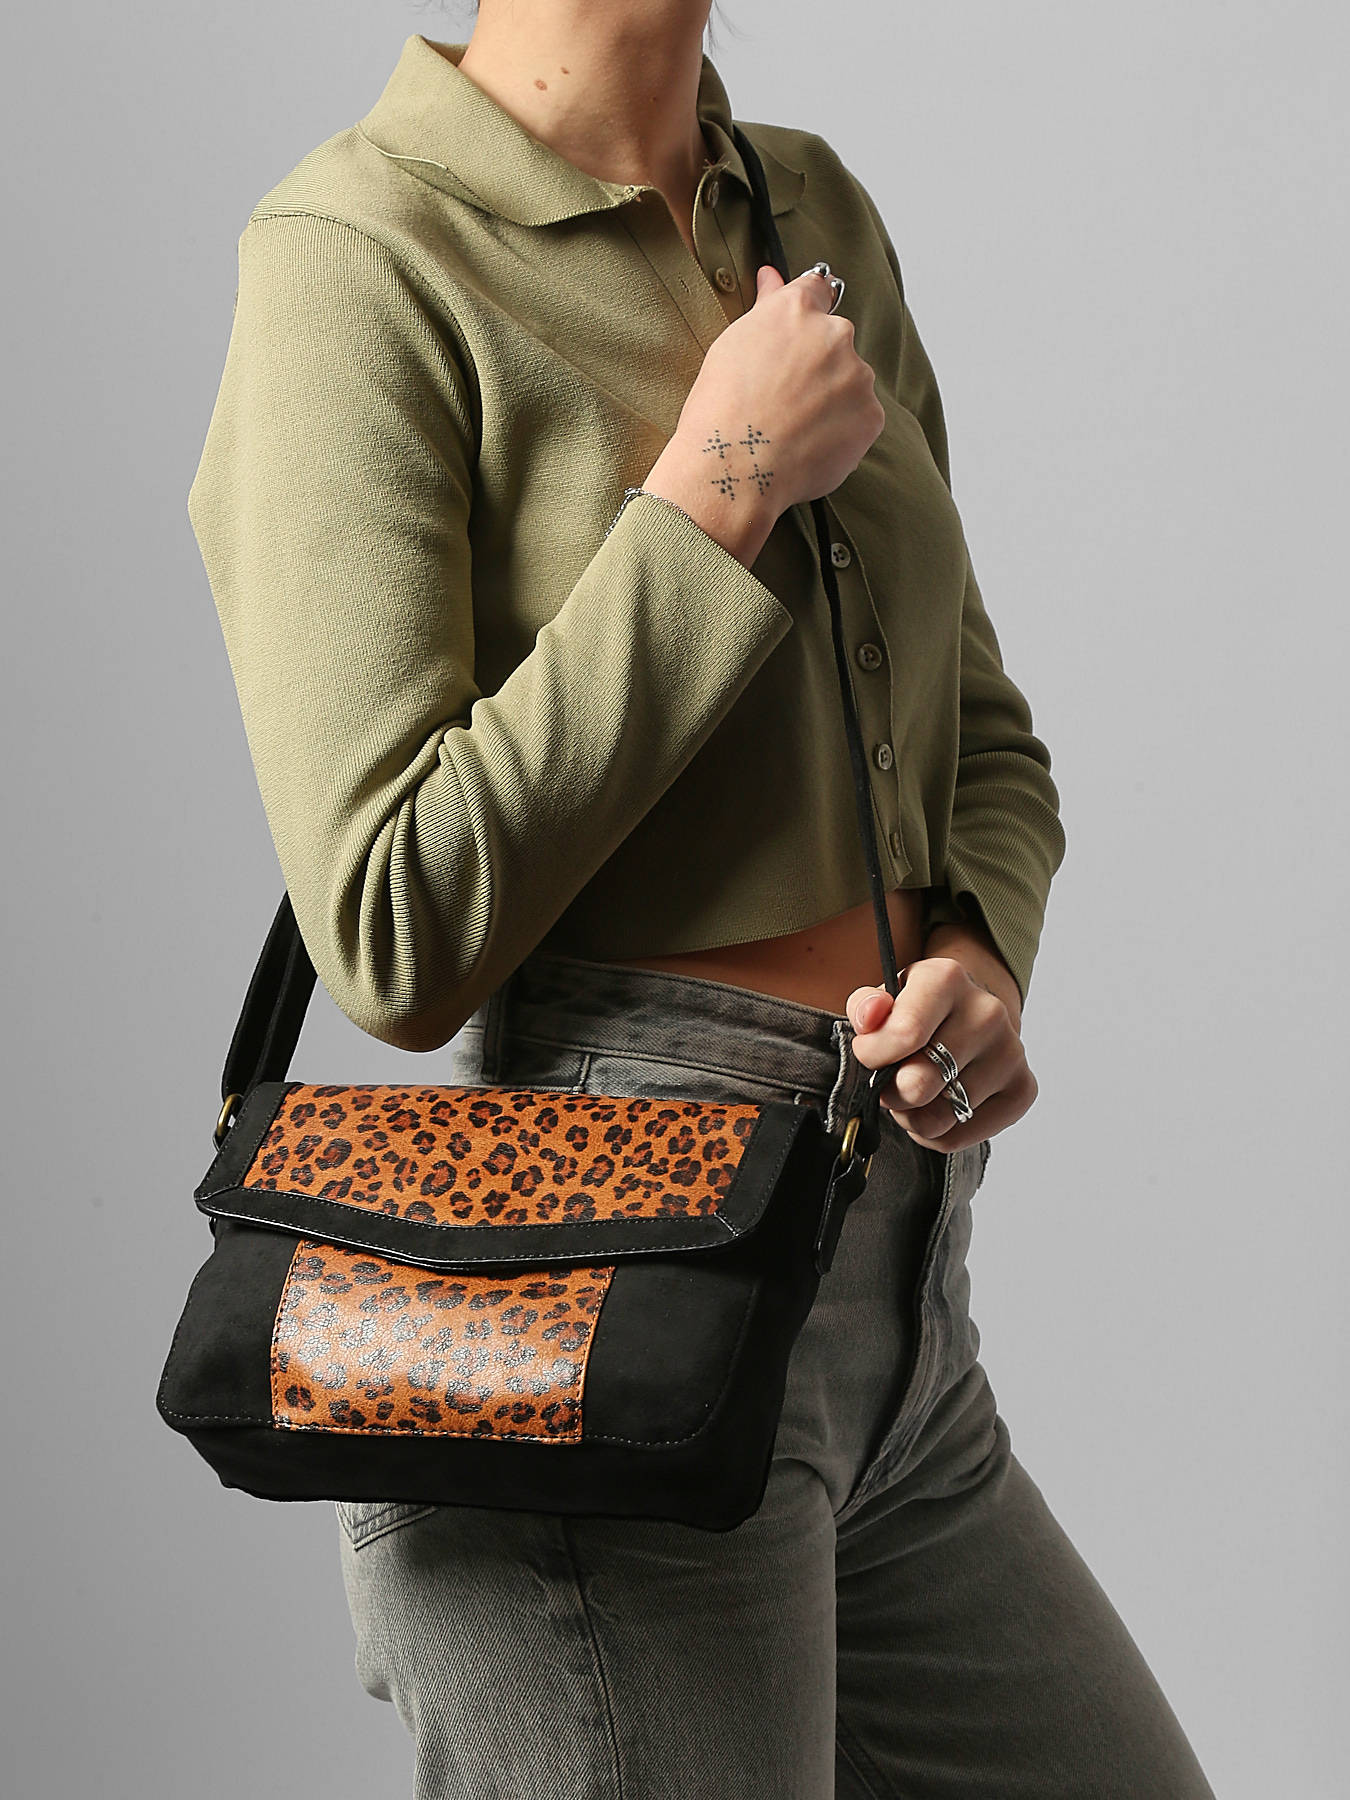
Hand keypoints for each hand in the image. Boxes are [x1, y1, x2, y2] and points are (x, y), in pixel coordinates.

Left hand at [844, 957, 1037, 1153]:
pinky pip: (958, 1137)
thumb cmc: (917, 1011)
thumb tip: (870, 1016)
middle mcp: (987, 1012)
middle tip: (891, 1083)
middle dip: (891, 1093)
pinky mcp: (1023, 1089)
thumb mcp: (884, 998)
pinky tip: (937, 1108)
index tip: (870, 1055)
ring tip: (914, 1096)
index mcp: (947, 979)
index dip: (872, 1056)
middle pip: (919, 1085)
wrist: (969, 1016)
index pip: (903, 1035)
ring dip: (912, 1117)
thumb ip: (866, 1005)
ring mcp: (1010, 1052)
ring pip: (937, 1119)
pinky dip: (936, 1134)